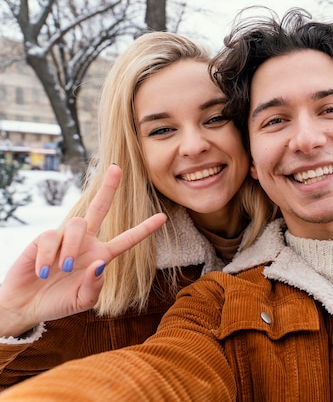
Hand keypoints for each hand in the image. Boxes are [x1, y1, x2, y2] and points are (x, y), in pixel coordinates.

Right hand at [0, 165, 165, 337]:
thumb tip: (99, 264)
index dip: (144, 230)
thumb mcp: (83, 301)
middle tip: (117, 169)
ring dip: (71, 247)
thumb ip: (94, 286)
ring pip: (77, 224)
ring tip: (63, 268)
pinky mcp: (44, 238)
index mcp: (101, 255)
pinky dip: (49, 255)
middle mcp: (86, 242)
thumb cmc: (59, 301)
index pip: (126, 240)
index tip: (163, 218)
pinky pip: (51, 237)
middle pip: (100, 208)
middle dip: (108, 188)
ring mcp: (66, 238)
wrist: (27, 305)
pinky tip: (43, 271)